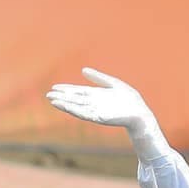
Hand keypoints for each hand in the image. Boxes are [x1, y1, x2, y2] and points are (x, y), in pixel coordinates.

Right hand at [45, 69, 168, 158]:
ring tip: (52, 100)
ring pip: (76, 107)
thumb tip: (83, 70)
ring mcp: (95, 111)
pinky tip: (64, 107)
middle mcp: (94, 103)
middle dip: (62, 97)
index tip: (54, 87)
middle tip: (48, 95)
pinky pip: (83, 113)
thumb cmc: (131, 101)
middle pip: (74, 99)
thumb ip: (99, 78)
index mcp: (97, 95)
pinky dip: (73, 110)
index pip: (78, 91)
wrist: (141, 114)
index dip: (66, 89)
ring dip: (64, 104)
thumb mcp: (114, 84)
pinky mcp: (98, 117)